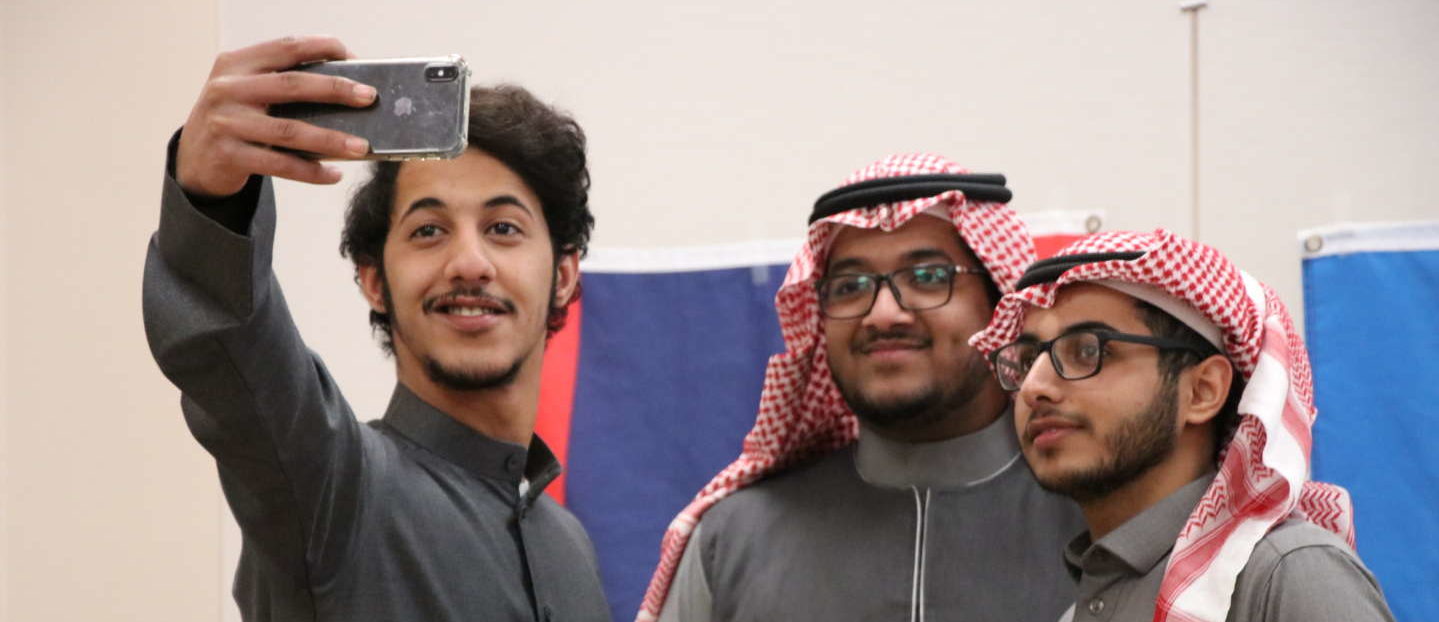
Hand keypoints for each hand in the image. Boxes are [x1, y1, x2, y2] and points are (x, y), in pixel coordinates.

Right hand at [176, 35, 377, 197]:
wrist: (192, 159)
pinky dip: (311, 171)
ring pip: (289, 130)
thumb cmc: (234, 120)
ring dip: (331, 139)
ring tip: (362, 146)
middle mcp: (227, 89)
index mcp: (236, 64)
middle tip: (369, 97)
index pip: (286, 47)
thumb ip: (281, 84)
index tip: (354, 56)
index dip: (322, 48)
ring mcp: (226, 123)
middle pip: (292, 85)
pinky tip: (333, 174)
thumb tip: (346, 91)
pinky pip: (279, 165)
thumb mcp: (247, 92)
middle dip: (336, 89)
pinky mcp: (228, 155)